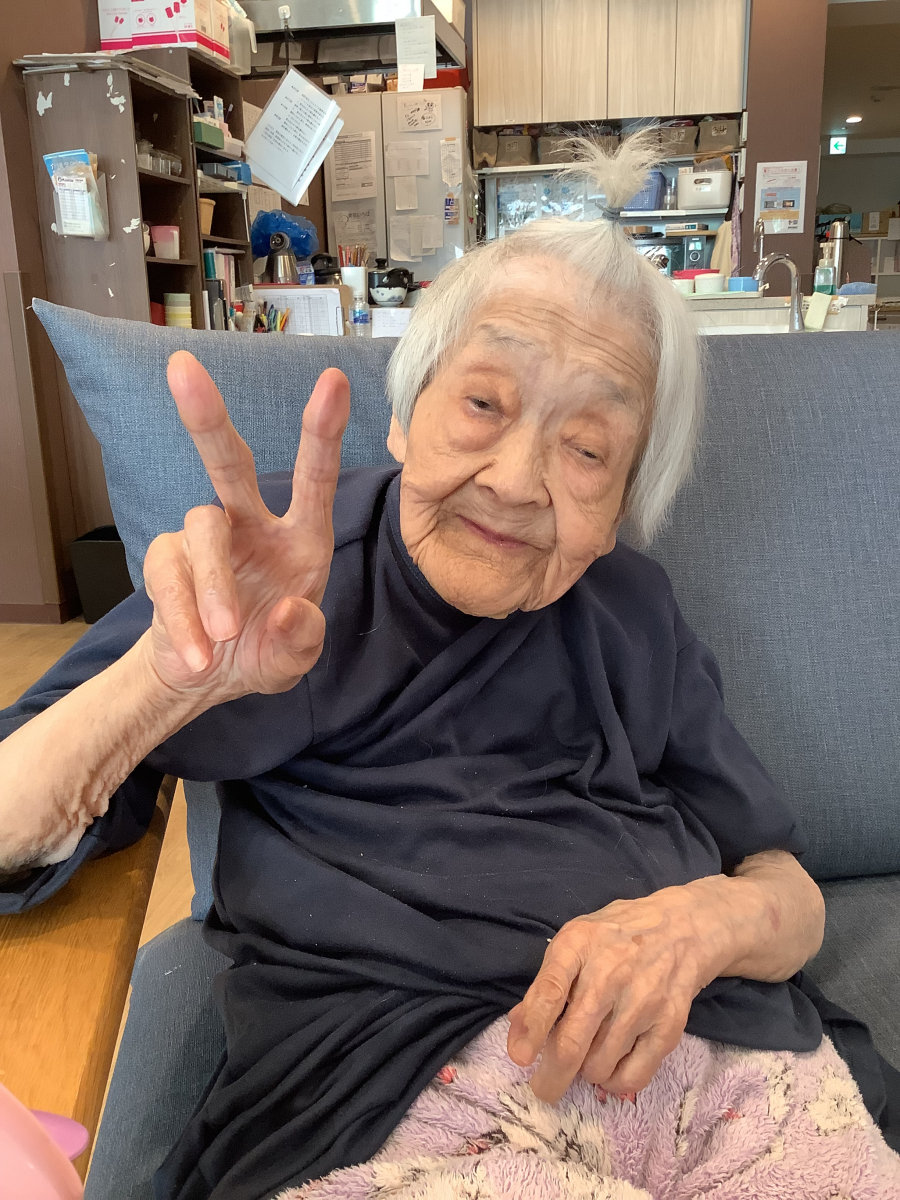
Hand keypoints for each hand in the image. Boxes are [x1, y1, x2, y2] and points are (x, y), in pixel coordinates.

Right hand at [141, 351, 349, 702]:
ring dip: (214, 587)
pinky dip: (182, 619)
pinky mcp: (166, 560)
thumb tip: (292, 610)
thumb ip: (301, 640)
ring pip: (202, 530)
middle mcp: (252, 525)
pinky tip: (197, 653)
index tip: (333, 380)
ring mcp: (205, 538)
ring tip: (225, 637)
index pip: (313, 478)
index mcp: (300, 538)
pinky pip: (167, 577)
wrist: (206, 678)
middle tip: (183, 370)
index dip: (323, 430)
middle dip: (208, 418)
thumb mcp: (293, 661)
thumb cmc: (263, 651)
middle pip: (228, 463)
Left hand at [507, 882, 737, 1103]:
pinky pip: (633, 1076)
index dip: (532, 1029)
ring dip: (585, 1074)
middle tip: (544, 1088)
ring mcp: (642, 1001)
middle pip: (572, 1042)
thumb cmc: (617, 935)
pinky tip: (610, 1068)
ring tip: (587, 1058)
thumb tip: (518, 1030)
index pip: (549, 991)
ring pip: (598, 1065)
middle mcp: (610, 973)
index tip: (520, 1058)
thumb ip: (547, 982)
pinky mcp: (669, 1025)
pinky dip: (614, 1083)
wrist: (682, 928)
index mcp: (579, 944)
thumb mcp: (575, 940)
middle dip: (551, 1077)